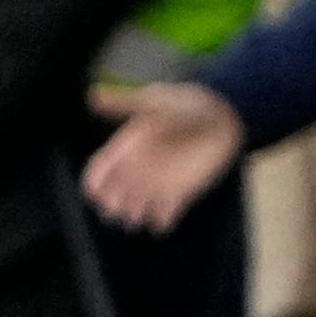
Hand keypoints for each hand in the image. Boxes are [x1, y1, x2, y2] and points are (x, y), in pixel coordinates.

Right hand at [82, 77, 241, 231]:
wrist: (223, 116)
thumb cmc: (186, 105)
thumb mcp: (154, 102)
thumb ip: (124, 104)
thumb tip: (93, 94)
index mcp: (125, 150)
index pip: (98, 172)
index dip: (94, 183)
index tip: (96, 191)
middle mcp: (136, 170)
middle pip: (112, 196)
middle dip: (112, 206)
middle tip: (120, 207)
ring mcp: (157, 183)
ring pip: (134, 210)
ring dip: (134, 217)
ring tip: (142, 214)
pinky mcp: (179, 194)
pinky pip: (164, 216)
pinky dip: (161, 222)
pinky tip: (165, 219)